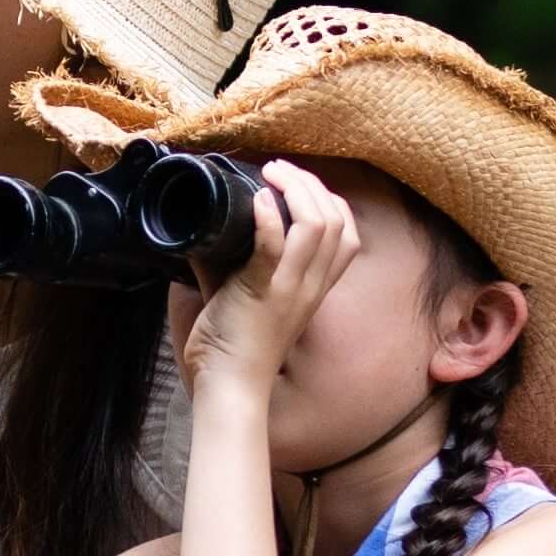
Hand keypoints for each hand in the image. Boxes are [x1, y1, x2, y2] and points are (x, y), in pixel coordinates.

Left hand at [184, 157, 356, 396]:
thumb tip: (208, 232)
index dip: (331, 201)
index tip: (299, 184)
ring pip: (317, 226)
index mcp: (314, 287)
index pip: (347, 234)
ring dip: (295, 190)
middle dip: (311, 184)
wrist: (229, 386)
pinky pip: (274, 248)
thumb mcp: (251, 299)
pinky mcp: (261, 293)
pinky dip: (268, 218)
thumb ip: (238, 265)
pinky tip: (258, 199)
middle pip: (337, 221)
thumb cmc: (236, 346)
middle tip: (279, 169)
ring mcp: (289, 289)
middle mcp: (309, 285)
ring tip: (270, 175)